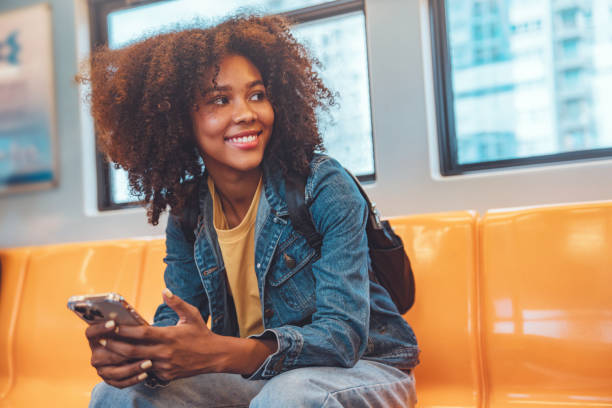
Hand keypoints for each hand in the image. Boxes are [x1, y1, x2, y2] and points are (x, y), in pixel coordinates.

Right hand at [85, 320, 151, 387]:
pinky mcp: (110, 380)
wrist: (134, 351)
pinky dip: (134, 379)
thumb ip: (127, 324)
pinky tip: (145, 373)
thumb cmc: (132, 335)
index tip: (113, 323)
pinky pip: (120, 383)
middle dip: (123, 353)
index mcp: (96, 338)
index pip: (91, 332)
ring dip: (132, 368)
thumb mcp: (129, 328)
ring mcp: (101, 369)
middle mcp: (96, 354)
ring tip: (149, 363)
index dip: (100, 328)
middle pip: (104, 356)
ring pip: (114, 372)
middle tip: (139, 349)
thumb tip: (132, 313)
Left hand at [101, 288, 222, 381]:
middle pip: (133, 351)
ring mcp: (164, 366)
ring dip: (122, 358)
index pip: (142, 333)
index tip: (112, 325)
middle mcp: (165, 353)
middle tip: (102, 340)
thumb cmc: (201, 333)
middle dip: (115, 345)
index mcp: (169, 336)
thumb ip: (177, 302)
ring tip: (109, 351)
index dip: (125, 330)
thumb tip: (165, 290)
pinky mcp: (166, 376)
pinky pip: (147, 371)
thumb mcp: (192, 315)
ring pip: (137, 363)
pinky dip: (137, 366)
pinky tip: (127, 361)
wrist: (214, 356)